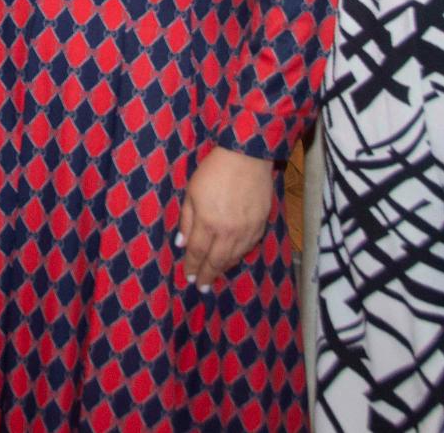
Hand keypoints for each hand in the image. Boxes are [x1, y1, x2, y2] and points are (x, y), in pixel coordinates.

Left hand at [177, 147, 273, 287]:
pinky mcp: (261, 225)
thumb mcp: (192, 192)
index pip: (198, 252)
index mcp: (208, 222)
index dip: (192, 266)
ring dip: (223, 268)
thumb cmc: (213, 171)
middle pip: (216, 260)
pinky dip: (239, 256)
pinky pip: (249, 247)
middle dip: (207, 275)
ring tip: (215, 275)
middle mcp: (228, 231)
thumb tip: (182, 244)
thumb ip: (187, 220)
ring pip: (234, 257)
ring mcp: (247, 230)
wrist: (246, 156)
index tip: (188, 277)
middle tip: (201, 287)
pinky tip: (232, 258)